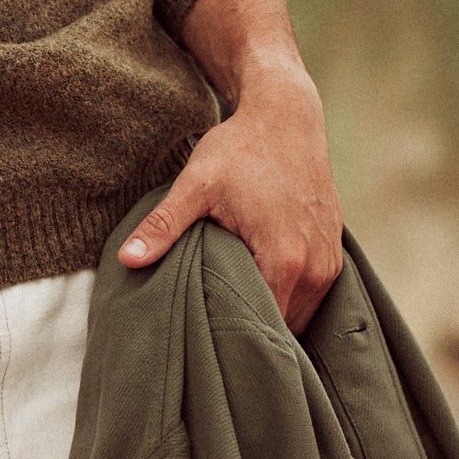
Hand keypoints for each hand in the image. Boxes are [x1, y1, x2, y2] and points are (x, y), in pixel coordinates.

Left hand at [120, 0, 343, 325]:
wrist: (287, 117)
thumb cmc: (241, 149)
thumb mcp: (196, 184)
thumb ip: (163, 225)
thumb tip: (125, 259)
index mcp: (284, 260)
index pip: (261, 328)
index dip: (232, 338)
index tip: (204, 341)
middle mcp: (316, 269)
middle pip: (282, 328)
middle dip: (249, 333)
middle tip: (211, 336)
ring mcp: (330, 263)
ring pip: (300, 316)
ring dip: (270, 318)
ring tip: (230, 317)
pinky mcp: (333, 253)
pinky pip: (311, 297)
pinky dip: (287, 300)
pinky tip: (255, 294)